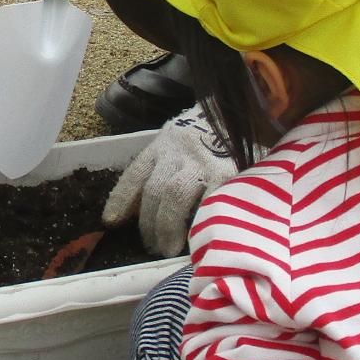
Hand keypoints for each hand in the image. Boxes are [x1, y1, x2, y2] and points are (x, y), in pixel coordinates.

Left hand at [102, 106, 234, 255]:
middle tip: (150, 245)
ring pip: (174, 198)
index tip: (110, 221)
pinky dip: (198, 223)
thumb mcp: (180, 139)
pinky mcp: (228, 173)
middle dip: (148, 223)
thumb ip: (164, 165)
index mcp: (164, 143)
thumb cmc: (211, 132)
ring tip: (166, 248)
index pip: (135, 173)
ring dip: (166, 227)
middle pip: (154, 191)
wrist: (248, 111)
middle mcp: (179, 151)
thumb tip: (137, 204)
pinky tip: (195, 238)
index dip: (120, 199)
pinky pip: (207, 203)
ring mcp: (204, 161)